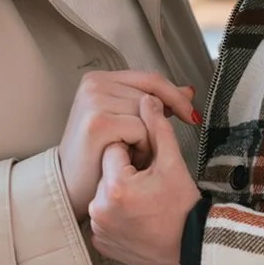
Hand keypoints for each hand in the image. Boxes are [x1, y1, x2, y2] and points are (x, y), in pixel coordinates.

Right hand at [59, 71, 197, 218]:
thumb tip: (188, 90)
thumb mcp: (127, 121)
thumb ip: (153, 104)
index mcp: (100, 79)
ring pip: (148, 113)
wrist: (72, 185)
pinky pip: (141, 129)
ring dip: (147, 139)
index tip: (191, 115)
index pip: (152, 79)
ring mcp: (94, 100)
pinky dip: (141, 147)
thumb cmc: (98, 156)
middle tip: (139, 148)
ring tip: (129, 153)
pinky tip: (126, 157)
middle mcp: (95, 84)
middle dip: (156, 126)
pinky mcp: (98, 121)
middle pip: (152, 97)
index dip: (175, 96)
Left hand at [90, 96, 201, 264]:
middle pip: (108, 171)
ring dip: (120, 192)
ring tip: (145, 204)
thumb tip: (148, 99)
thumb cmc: (184, 210)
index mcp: (115, 186)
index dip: (136, 153)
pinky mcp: (101, 242)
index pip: (116, 148)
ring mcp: (99, 228)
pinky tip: (137, 218)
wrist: (191, 250)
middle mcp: (100, 209)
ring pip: (104, 193)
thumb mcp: (173, 164)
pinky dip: (116, 215)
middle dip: (126, 172)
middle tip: (150, 188)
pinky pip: (103, 217)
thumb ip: (158, 127)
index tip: (149, 168)